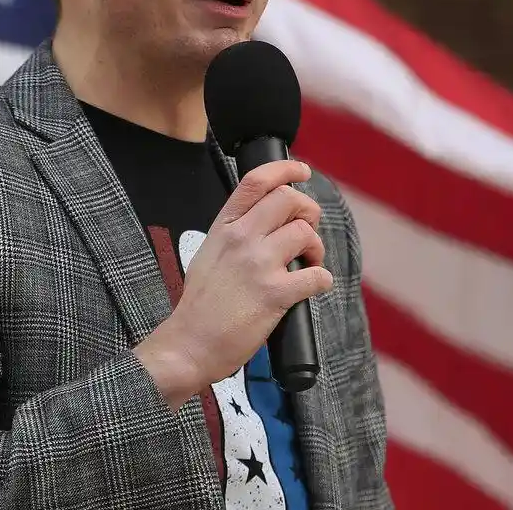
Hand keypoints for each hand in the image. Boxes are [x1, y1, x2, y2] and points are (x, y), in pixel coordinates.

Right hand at [134, 160, 332, 409]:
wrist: (190, 343)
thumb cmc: (201, 303)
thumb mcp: (209, 252)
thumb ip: (235, 231)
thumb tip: (268, 219)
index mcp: (224, 226)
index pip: (257, 181)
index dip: (286, 169)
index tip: (302, 172)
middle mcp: (241, 238)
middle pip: (290, 200)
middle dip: (308, 212)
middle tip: (306, 232)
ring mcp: (258, 264)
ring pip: (306, 234)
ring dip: (316, 248)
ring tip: (308, 263)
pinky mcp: (275, 294)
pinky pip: (317, 275)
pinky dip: (322, 280)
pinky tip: (314, 285)